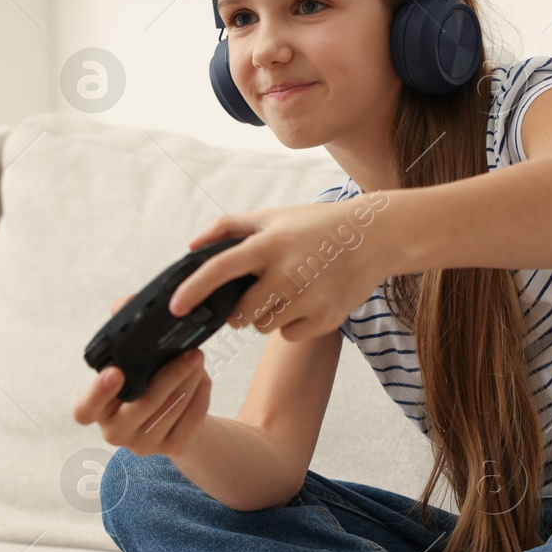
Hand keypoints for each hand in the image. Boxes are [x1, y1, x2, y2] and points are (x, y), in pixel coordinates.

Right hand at [72, 291, 212, 455]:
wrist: (177, 416)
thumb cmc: (148, 380)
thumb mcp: (134, 358)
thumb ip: (125, 329)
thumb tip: (123, 304)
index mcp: (99, 409)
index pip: (84, 411)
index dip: (97, 394)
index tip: (116, 372)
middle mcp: (117, 431)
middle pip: (142, 407)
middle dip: (168, 377)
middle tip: (190, 353)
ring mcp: (145, 444)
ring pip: (171, 410)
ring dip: (189, 381)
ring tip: (198, 358)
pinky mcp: (174, 448)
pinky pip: (191, 420)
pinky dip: (200, 396)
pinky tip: (203, 378)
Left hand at [168, 201, 395, 341]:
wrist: (376, 236)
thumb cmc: (317, 225)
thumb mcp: (275, 216)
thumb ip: (230, 227)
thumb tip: (191, 248)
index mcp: (269, 243)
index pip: (220, 269)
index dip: (193, 290)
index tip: (175, 307)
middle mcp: (288, 272)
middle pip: (240, 313)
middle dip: (238, 312)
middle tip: (255, 296)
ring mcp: (309, 297)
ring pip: (264, 327)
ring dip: (267, 317)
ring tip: (289, 292)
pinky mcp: (328, 318)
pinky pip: (289, 335)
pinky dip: (292, 324)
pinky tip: (309, 301)